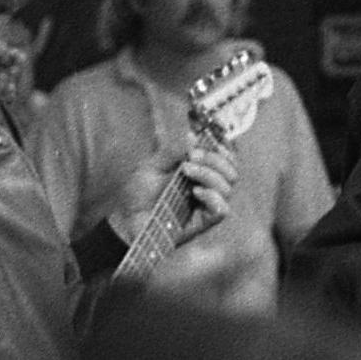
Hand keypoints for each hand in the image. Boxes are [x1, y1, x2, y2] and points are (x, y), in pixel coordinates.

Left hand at [109, 142, 239, 244]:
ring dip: (209, 173)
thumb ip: (173, 151)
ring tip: (186, 170)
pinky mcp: (203, 223)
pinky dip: (212, 196)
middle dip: (215, 159)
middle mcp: (208, 189)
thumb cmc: (141, 193)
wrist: (128, 217)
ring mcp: (206, 207)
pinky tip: (195, 191)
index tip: (207, 140)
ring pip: (228, 188)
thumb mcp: (154, 165)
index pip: (226, 160)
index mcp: (201, 173)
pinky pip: (221, 210)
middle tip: (192, 155)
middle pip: (232, 172)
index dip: (224, 149)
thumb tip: (191, 136)